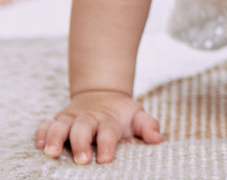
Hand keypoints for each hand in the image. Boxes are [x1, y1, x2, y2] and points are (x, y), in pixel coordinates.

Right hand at [35, 91, 161, 164]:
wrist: (102, 95)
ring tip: (52, 153)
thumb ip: (148, 127)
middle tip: (82, 160)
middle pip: (82, 129)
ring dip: (55, 138)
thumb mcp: (137, 117)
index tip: (107, 159)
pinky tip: (39, 145)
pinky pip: (45, 125)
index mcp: (109, 121)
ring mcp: (71, 119)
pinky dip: (41, 133)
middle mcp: (88, 119)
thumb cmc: (121, 115)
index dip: (108, 145)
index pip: (109, 132)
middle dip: (81, 144)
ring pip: (60, 127)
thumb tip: (158, 139)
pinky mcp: (57, 121)